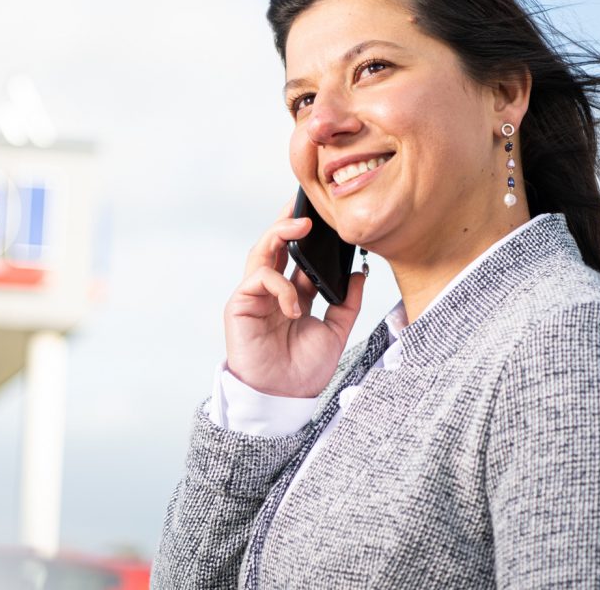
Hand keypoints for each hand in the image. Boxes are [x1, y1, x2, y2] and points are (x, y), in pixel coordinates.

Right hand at [223, 200, 365, 397]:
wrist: (283, 398)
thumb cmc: (303, 370)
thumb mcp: (336, 332)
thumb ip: (347, 303)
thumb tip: (360, 273)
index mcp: (292, 294)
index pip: (297, 255)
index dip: (307, 233)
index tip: (324, 212)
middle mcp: (271, 290)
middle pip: (275, 244)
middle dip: (288, 219)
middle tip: (307, 202)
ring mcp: (254, 296)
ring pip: (261, 250)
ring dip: (280, 232)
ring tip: (302, 225)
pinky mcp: (239, 304)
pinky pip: (259, 279)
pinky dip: (281, 286)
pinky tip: (295, 306)